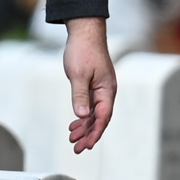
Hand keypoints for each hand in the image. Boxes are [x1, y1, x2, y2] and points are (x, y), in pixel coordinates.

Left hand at [64, 16, 116, 153]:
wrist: (85, 31)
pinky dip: (84, 115)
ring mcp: (101, 88)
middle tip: (76, 148)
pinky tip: (76, 124)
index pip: (103, 117)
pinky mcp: (95, 85)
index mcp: (106, 90)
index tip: (87, 145)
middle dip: (88, 134)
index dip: (95, 133)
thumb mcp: (78, 75)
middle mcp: (106, 91)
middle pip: (100, 119)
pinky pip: (91, 105)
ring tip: (73, 139)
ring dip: (85, 127)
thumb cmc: (82, 51)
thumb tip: (83, 116)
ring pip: (95, 113)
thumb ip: (80, 96)